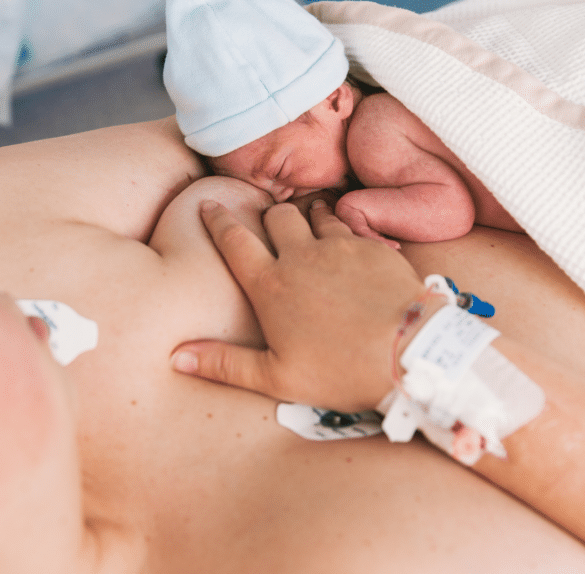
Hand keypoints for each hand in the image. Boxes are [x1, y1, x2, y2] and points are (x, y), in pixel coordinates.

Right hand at [171, 199, 425, 411]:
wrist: (409, 353)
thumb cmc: (340, 372)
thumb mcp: (276, 378)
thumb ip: (224, 364)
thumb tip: (176, 358)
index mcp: (271, 286)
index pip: (233, 241)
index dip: (217, 220)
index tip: (208, 205)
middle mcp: (301, 257)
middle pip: (276, 216)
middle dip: (268, 216)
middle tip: (269, 225)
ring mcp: (340, 247)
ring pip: (315, 215)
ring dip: (307, 217)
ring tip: (308, 225)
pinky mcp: (373, 247)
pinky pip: (351, 226)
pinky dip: (343, 230)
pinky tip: (347, 244)